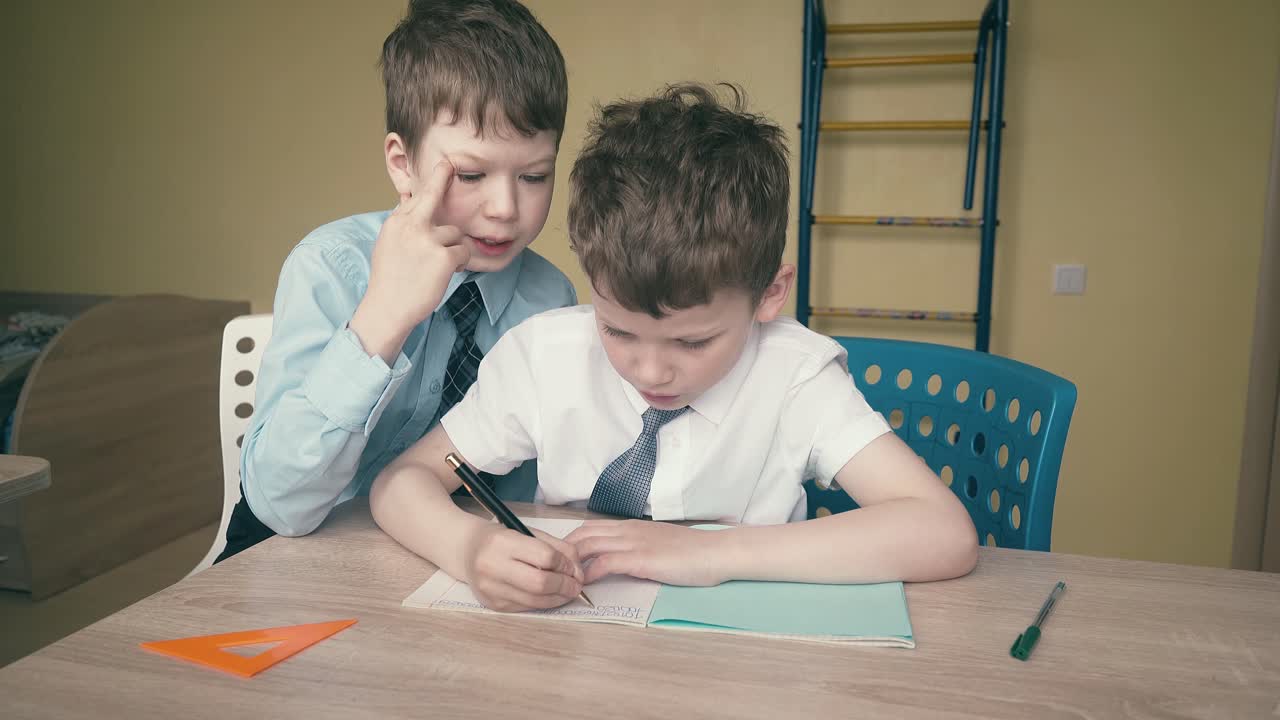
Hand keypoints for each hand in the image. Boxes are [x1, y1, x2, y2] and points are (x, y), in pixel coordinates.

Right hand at [350, 159, 470, 361]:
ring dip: (453, 249)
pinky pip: (463, 251)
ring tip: (437, 266)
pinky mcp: (443, 256)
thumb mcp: (388, 245)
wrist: (388, 308)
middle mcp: (410, 225)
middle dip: (443, 176)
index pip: (416, 197)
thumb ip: (402, 223)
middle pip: (433, 194)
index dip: (431, 184)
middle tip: (452, 163)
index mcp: (395, 222)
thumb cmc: (389, 280)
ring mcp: (427, 239)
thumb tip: (408, 199)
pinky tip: (446, 273)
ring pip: (455, 232)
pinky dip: (460, 263)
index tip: (444, 165)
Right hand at [463, 524, 585, 612]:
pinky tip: (550, 595)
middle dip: (565, 586)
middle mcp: (492, 567)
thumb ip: (555, 547)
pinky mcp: (493, 604)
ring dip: (558, 598)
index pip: (545, 557)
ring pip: (535, 600)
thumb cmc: (500, 538)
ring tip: (568, 591)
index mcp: (502, 542)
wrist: (466, 550)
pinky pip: (526, 607)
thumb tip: (577, 570)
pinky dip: (543, 602)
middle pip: (540, 583)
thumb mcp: (527, 532)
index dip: (566, 564)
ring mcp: (491, 589)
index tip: (574, 567)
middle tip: (577, 585)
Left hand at [565, 520, 726, 586]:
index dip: (570, 542)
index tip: (560, 558)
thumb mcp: (657, 543)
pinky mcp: (639, 559)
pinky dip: (589, 574)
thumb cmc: (692, 552)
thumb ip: (637, 547)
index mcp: (630, 526)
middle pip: (582, 534)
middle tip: (553, 570)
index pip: (589, 528)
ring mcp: (632, 543)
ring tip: (562, 579)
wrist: (715, 552)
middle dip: (563, 551)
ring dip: (571, 562)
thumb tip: (619, 560)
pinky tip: (583, 585)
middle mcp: (627, 530)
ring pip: (588, 545)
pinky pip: (604, 563)